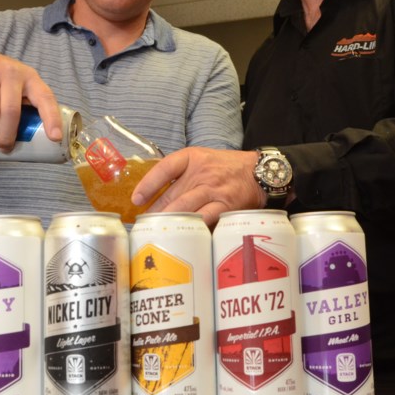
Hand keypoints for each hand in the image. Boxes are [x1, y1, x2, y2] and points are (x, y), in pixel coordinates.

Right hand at [0, 46, 61, 152]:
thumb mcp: (16, 85)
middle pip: (11, 112)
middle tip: (3, 149)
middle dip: (7, 137)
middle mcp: (11, 72)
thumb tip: (32, 141)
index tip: (55, 138)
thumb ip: (24, 104)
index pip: (45, 98)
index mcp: (29, 78)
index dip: (52, 118)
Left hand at [132, 148, 264, 223]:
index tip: (136, 199)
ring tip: (155, 232)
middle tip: (141, 226)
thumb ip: (179, 173)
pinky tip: (181, 236)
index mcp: (192, 158)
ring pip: (185, 208)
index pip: (165, 168)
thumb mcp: (201, 160)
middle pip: (172, 194)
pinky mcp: (225, 206)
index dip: (148, 184)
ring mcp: (213, 190)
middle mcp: (201, 173)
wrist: (258, 172)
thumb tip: (152, 194)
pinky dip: (192, 227)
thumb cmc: (225, 167)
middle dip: (154, 212)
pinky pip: (205, 218)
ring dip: (168, 221)